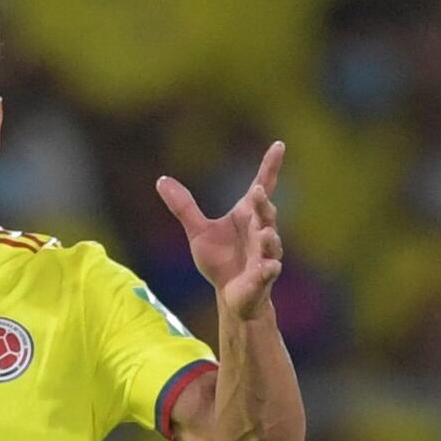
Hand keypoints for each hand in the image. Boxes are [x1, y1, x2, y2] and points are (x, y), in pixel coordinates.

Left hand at [157, 140, 286, 321]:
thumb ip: (184, 207)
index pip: (262, 186)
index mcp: (247, 215)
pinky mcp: (263, 277)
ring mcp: (264, 254)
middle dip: (263, 203)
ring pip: (271, 242)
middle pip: (266, 212)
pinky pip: (268, 271)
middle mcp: (260, 230)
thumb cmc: (220, 262)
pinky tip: (268, 267)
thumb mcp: (198, 232)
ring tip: (264, 232)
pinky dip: (268, 269)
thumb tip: (161, 180)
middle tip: (257, 192)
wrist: (230, 296)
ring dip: (269, 237)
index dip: (270, 167)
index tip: (279, 145)